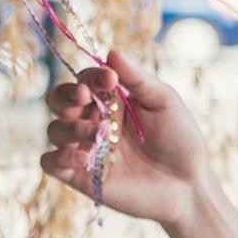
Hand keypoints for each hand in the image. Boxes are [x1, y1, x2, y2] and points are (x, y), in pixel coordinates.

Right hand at [40, 49, 210, 228]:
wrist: (187, 185)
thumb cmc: (180, 139)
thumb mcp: (164, 102)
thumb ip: (137, 78)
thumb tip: (111, 52)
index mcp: (111, 100)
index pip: (86, 79)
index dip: (91, 75)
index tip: (111, 79)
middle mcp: (93, 121)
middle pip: (59, 100)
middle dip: (66, 94)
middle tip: (84, 97)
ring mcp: (85, 148)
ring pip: (54, 129)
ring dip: (70, 127)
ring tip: (97, 133)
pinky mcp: (81, 176)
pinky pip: (50, 162)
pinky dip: (58, 156)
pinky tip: (82, 156)